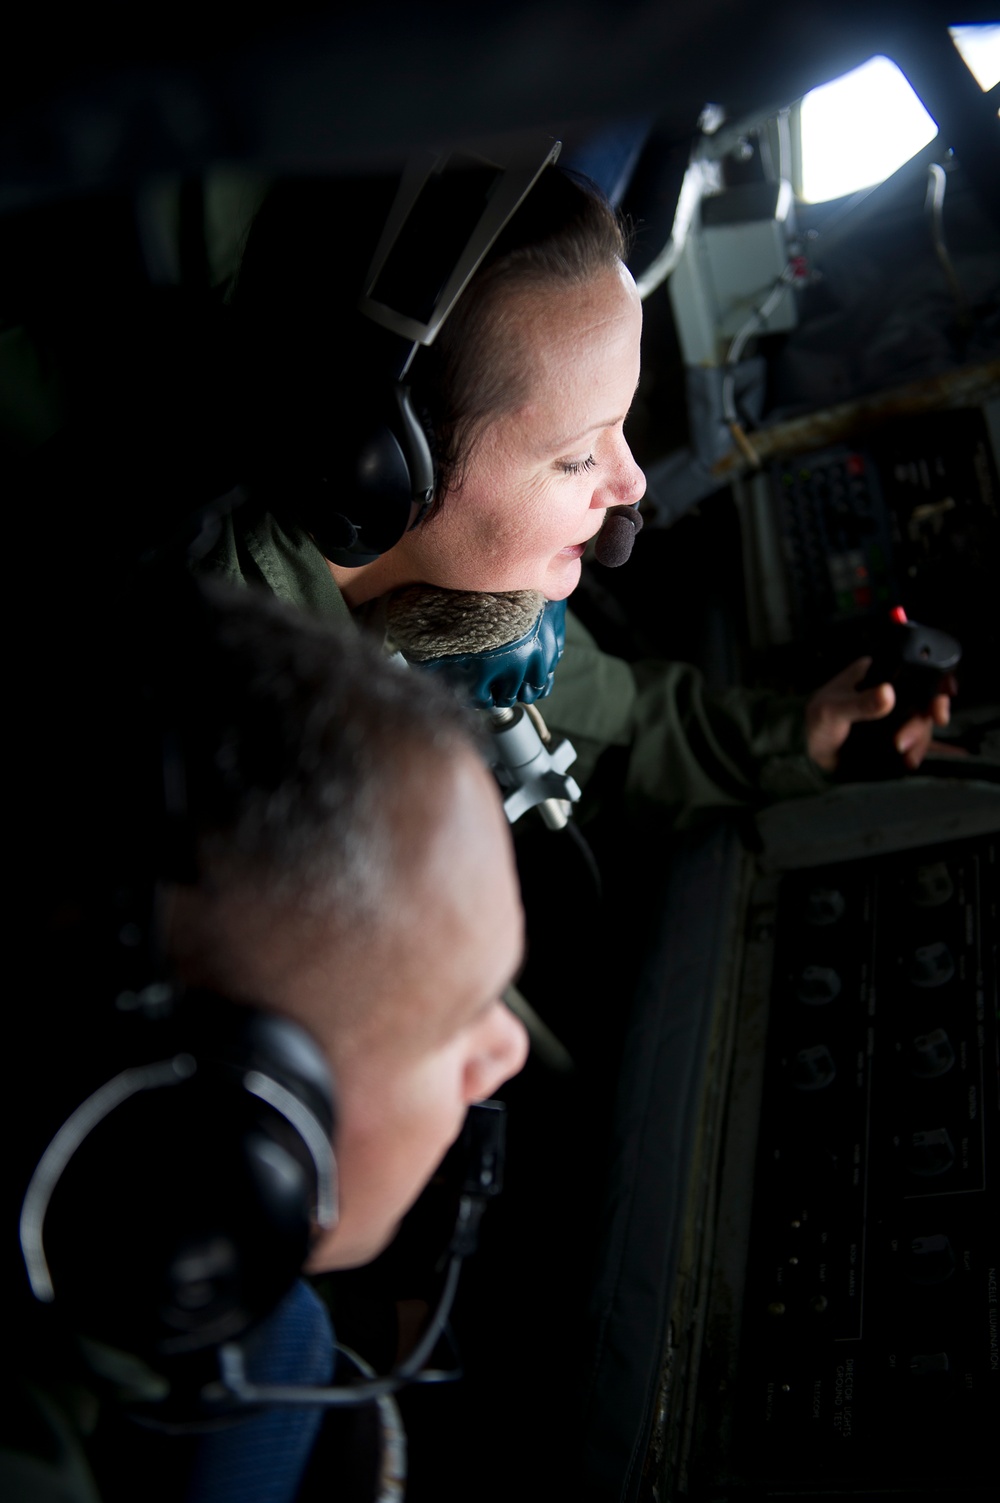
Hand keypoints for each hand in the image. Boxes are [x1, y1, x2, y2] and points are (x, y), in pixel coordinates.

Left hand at [805, 657, 954, 772]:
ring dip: (919, 741)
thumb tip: (887, 693)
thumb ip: (860, 703)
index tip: (937, 707)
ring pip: (922, 723)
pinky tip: (909, 761)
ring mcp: (893, 714)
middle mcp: (889, 691)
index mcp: (875, 674)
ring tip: (905, 757)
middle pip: (923, 702)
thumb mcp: (832, 711)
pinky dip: (917, 751)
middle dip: (921, 723)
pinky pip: (916, 741)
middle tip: (903, 742)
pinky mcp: (894, 735)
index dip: (934, 686)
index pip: (914, 672)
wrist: (807, 756)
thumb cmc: (814, 724)